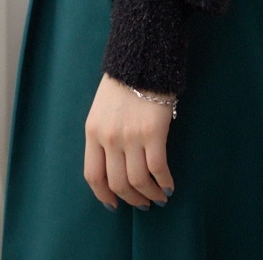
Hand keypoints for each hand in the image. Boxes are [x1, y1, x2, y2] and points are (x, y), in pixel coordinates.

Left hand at [84, 71, 175, 209]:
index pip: (93, 175)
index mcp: (93, 131)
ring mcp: (131, 136)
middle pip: (118, 183)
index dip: (103, 195)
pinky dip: (164, 182)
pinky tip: (169, 185)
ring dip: (149, 195)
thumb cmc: (124, 81)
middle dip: (131, 199)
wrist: (142, 58)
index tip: (113, 204)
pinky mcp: (153, 132)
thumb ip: (104, 134)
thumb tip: (116, 164)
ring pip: (138, 181)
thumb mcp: (102, 109)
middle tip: (143, 204)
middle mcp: (109, 138)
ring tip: (158, 197)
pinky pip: (157, 168)